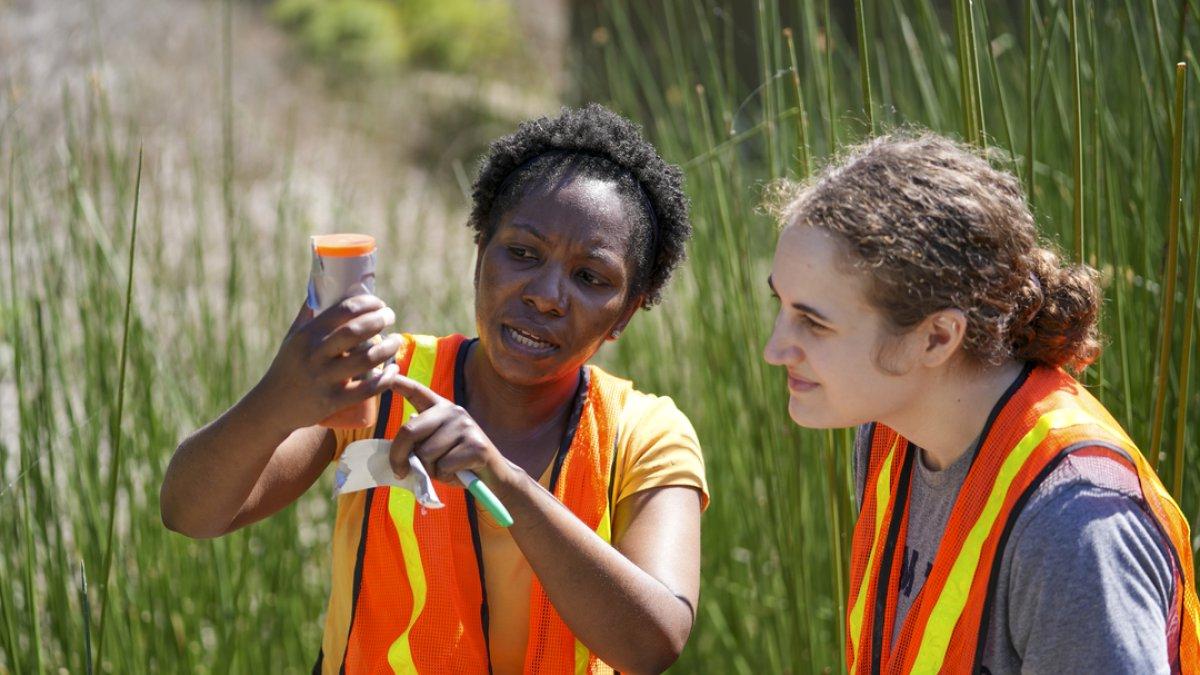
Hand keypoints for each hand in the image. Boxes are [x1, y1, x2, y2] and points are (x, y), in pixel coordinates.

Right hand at [253, 295, 402, 431]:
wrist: (272, 407)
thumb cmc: (287, 366)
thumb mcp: (292, 338)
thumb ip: (308, 314)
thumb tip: (320, 286)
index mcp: (307, 335)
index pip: (342, 311)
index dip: (367, 303)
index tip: (379, 303)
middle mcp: (315, 355)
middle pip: (356, 332)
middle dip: (380, 320)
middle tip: (390, 317)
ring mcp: (324, 379)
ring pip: (366, 359)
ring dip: (387, 348)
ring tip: (395, 340)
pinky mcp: (332, 402)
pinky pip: (366, 390)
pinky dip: (385, 379)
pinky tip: (394, 370)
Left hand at [387, 374, 509, 487]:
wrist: (495, 477)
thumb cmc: (459, 464)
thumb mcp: (436, 449)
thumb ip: (420, 441)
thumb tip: (403, 441)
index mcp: (441, 409)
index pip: (417, 392)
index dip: (401, 383)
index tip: (388, 373)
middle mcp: (453, 411)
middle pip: (410, 430)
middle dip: (398, 456)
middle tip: (400, 471)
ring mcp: (466, 426)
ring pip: (426, 454)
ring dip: (430, 470)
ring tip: (446, 469)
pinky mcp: (476, 445)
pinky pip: (443, 466)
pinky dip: (446, 476)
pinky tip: (459, 472)